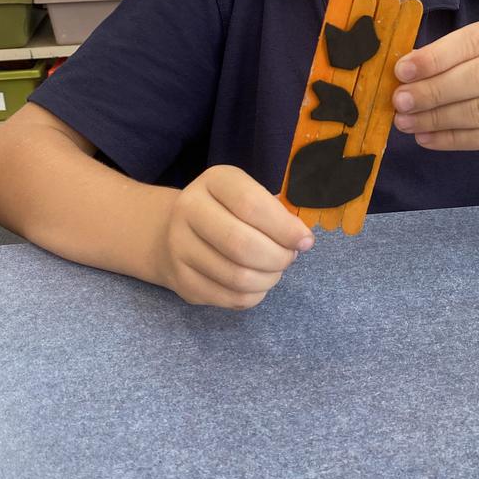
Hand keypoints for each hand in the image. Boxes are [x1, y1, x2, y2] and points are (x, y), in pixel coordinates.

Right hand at [156, 166, 314, 309]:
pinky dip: (254, 295)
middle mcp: (189, 209)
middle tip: (289, 258)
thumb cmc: (227, 210)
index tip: (306, 241)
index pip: (252, 204)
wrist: (172, 230)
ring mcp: (179, 247)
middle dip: (277, 257)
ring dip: (268, 278)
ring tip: (274, 270)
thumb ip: (276, 213)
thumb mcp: (248, 194)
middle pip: (242, 244)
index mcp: (214, 181)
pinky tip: (257, 283)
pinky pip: (228, 297)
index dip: (285, 227)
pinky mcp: (181, 280)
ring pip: (236, 276)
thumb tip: (302, 240)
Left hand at [391, 12, 478, 167]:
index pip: (477, 40)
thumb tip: (406, 69)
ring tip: (406, 122)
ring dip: (437, 117)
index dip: (437, 56)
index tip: (402, 70)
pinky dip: (452, 139)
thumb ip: (457, 58)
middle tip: (400, 100)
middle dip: (434, 89)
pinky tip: (427, 139)